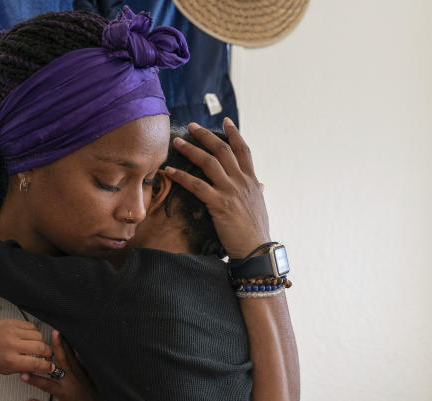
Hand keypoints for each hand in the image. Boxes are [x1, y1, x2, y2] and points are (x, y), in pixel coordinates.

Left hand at [0, 319, 54, 375]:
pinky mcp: (11, 322)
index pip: (37, 363)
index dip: (47, 366)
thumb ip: (22, 369)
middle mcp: (12, 345)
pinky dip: (34, 332)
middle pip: (41, 348)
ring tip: (36, 346)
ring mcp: (12, 331)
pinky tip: (29, 337)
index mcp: (10, 361)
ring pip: (38, 335)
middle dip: (48, 353)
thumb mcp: (3, 370)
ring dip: (41, 342)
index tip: (51, 367)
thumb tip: (39, 367)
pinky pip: (31, 326)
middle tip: (46, 356)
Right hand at [21, 330, 105, 400]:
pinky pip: (78, 356)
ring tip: (58, 332)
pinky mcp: (84, 370)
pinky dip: (73, 347)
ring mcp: (79, 373)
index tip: (22, 373)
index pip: (45, 384)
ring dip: (64, 343)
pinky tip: (70, 338)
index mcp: (63, 391)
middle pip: (62, 361)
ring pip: (70, 356)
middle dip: (56, 348)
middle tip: (52, 335)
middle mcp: (71, 380)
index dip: (33, 379)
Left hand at [164, 119, 270, 258]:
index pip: (243, 150)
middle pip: (223, 150)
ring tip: (177, 142)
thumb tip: (260, 184)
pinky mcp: (219, 204)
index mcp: (251, 180)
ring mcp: (231, 191)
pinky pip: (197, 186)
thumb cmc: (256, 230)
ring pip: (209, 163)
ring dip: (191, 150)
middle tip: (192, 126)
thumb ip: (257, 191)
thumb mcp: (259, 206)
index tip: (225, 121)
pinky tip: (170, 171)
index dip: (234, 133)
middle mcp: (242, 181)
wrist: (256, 249)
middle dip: (206, 135)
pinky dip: (182, 176)